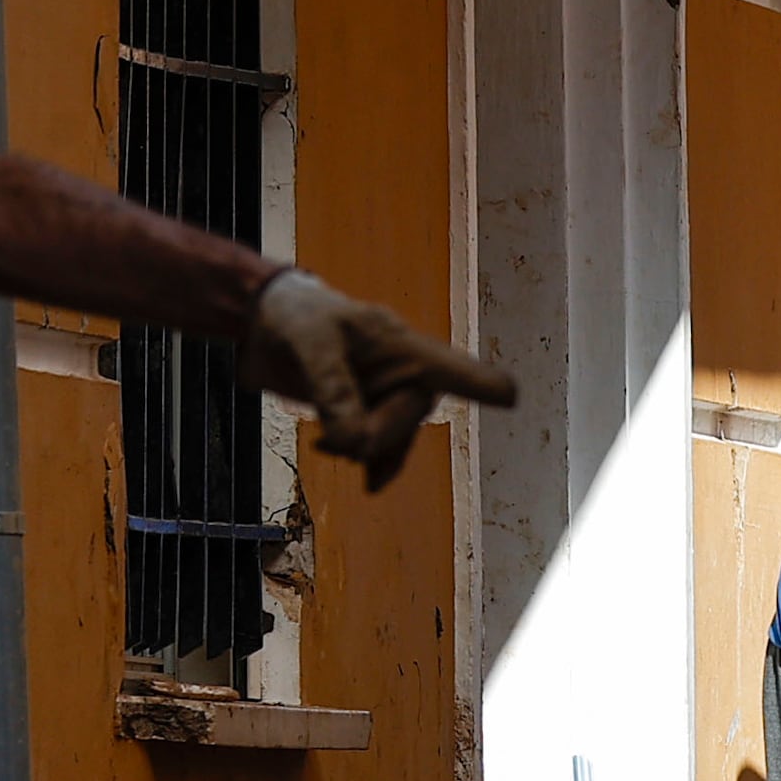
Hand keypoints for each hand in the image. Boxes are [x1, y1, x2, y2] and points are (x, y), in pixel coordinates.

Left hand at [241, 266, 517, 490]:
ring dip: (353, 448)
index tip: (509, 394)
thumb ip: (332, 389)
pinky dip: (359, 462)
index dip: (484, 386)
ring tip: (321, 436)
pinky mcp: (377, 421)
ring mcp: (397, 405)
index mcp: (409, 349)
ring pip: (389, 447)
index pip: (461, 372)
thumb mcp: (309, 343)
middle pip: (405, 425)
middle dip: (366, 431)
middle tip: (324, 425)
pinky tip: (340, 460)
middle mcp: (415, 381)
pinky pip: (381, 457)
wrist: (272, 326)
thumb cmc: (299, 318)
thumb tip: (357, 444)